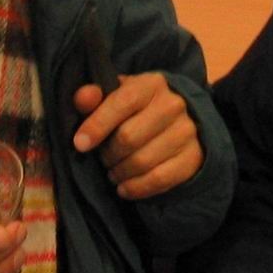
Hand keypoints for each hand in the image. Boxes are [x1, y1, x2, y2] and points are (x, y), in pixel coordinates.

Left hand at [71, 72, 202, 198]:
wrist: (179, 121)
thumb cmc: (136, 109)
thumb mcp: (115, 96)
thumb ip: (94, 96)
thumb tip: (82, 97)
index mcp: (151, 85)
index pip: (122, 103)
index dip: (98, 125)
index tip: (80, 144)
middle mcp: (173, 105)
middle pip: (129, 137)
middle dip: (108, 154)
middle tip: (103, 158)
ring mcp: (186, 132)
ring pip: (142, 162)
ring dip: (120, 172)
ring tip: (113, 172)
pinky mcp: (193, 157)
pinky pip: (159, 179)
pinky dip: (136, 188)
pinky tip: (124, 187)